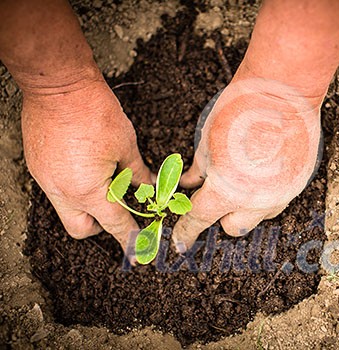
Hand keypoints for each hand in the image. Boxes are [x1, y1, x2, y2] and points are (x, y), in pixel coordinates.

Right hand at [21, 77, 153, 252]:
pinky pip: (57, 189)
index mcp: (87, 190)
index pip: (114, 224)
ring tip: (104, 182)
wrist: (59, 85)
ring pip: (67, 209)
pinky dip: (74, 188)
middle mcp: (62, 191)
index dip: (129, 239)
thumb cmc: (94, 111)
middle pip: (81, 229)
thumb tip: (150, 185)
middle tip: (118, 210)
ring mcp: (46, 179)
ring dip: (87, 205)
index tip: (138, 250)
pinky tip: (87, 168)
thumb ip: (138, 172)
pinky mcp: (38, 166)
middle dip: (101, 227)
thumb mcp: (126, 145)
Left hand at [172, 78, 321, 250]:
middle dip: (221, 215)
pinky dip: (266, 193)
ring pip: (258, 217)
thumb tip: (190, 182)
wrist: (282, 92)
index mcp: (226, 191)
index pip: (199, 220)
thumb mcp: (208, 141)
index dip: (186, 233)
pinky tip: (264, 170)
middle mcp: (256, 201)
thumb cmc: (241, 111)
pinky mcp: (297, 183)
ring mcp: (280, 194)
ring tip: (244, 179)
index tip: (181, 241)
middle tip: (217, 194)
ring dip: (246, 207)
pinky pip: (278, 200)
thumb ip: (199, 169)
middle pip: (233, 228)